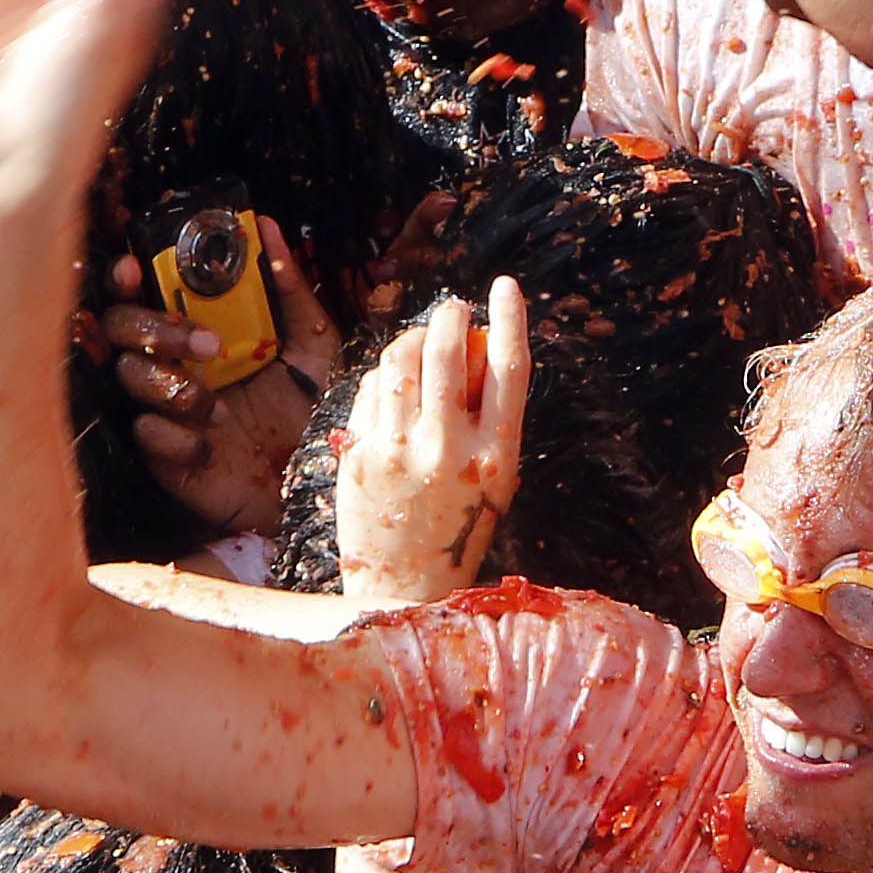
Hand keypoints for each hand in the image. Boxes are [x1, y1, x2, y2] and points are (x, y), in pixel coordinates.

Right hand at [100, 219, 341, 534]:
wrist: (316, 477)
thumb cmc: (311, 406)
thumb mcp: (313, 341)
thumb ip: (288, 288)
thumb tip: (270, 229)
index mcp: (198, 329)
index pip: (144, 292)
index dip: (127, 277)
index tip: (137, 269)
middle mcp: (172, 363)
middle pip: (120, 327)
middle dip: (156, 330)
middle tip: (209, 346)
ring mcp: (161, 408)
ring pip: (128, 377)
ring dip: (172, 388)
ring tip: (219, 410)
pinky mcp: (161, 455)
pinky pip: (145, 434)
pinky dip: (175, 438)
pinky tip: (208, 450)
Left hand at [336, 282, 528, 603]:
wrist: (406, 584)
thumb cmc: (457, 526)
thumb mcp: (495, 480)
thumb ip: (489, 420)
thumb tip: (476, 350)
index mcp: (496, 457)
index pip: (510, 370)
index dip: (511, 319)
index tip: (505, 287)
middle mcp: (449, 449)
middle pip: (448, 352)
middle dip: (449, 318)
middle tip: (452, 310)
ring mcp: (400, 451)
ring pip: (402, 362)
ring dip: (413, 339)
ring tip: (420, 342)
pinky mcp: (361, 455)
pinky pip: (372, 391)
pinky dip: (384, 377)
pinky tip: (393, 384)